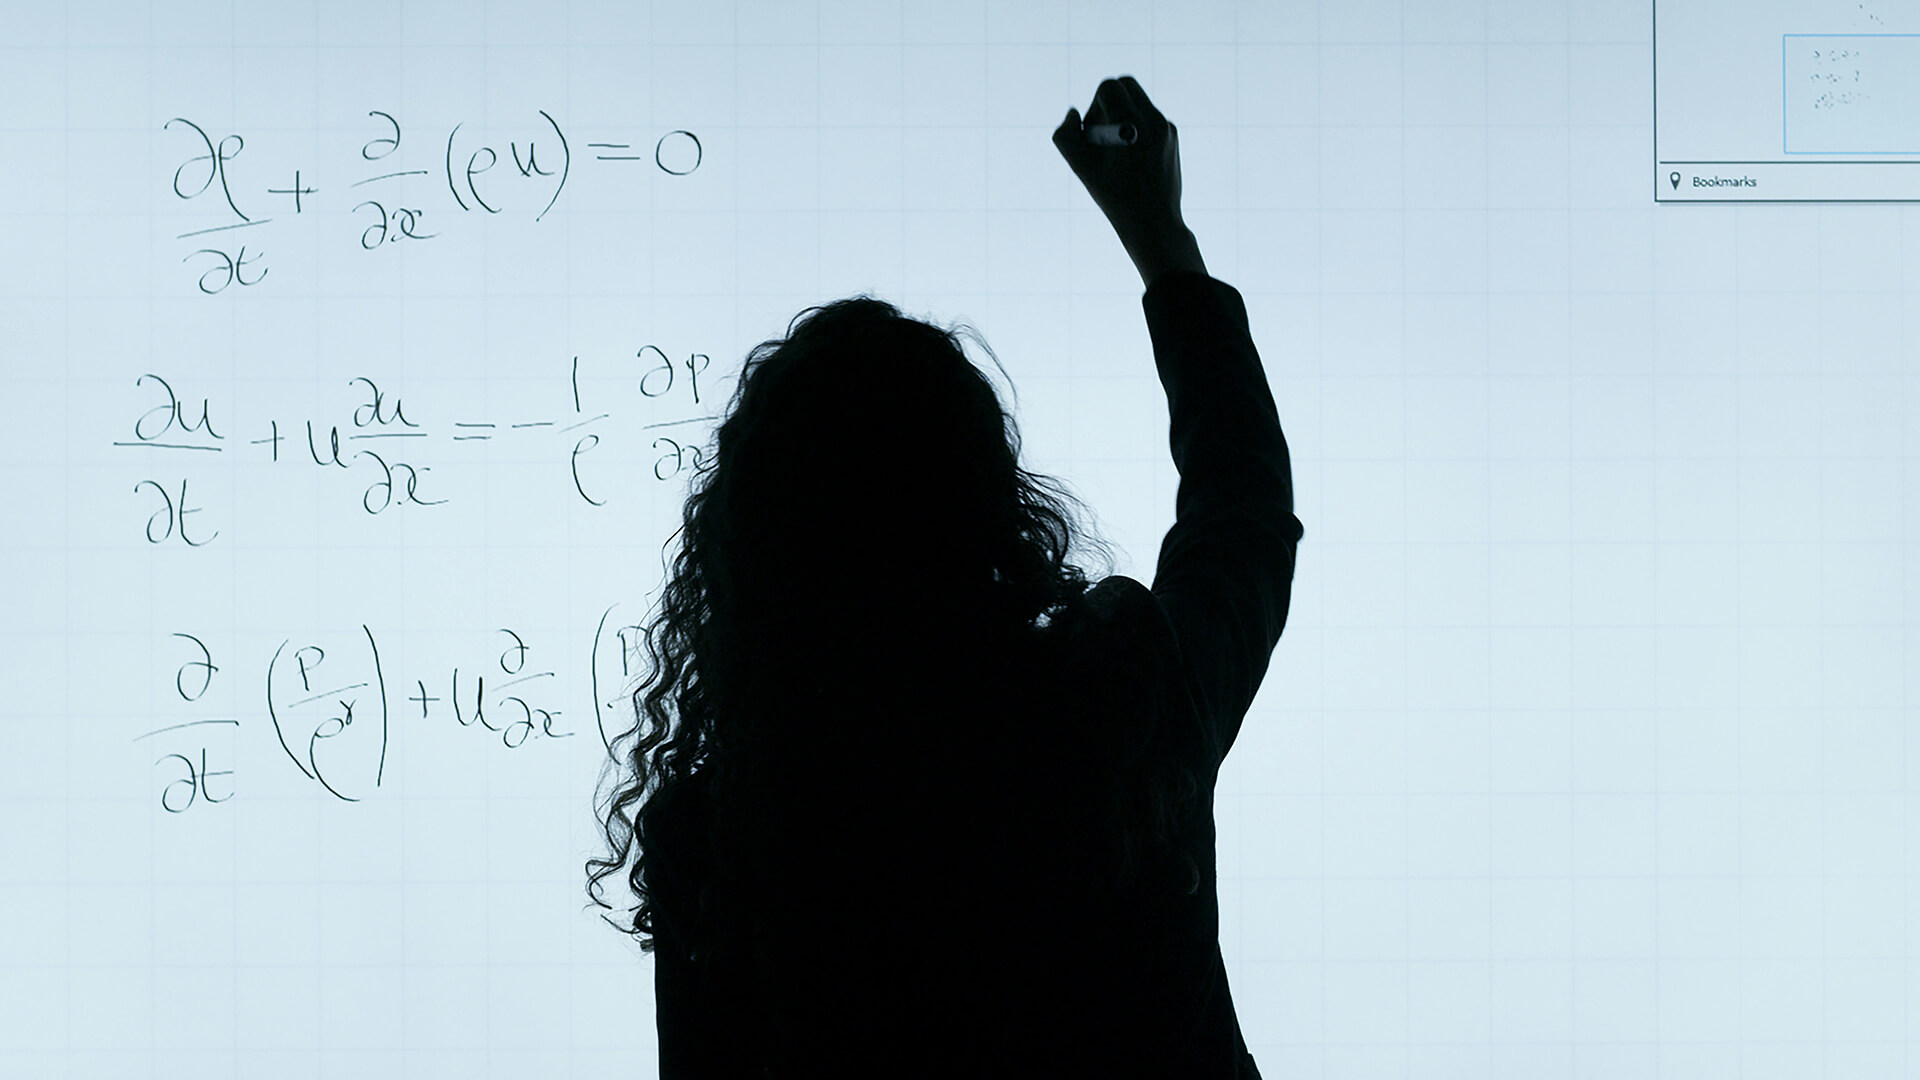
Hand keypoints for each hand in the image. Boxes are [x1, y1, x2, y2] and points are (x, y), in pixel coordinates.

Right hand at [1053, 76, 1204, 285]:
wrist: (1154, 222)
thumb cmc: (1114, 197)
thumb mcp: (1080, 168)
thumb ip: (1065, 136)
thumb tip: (1073, 113)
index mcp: (1131, 123)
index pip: (1108, 87)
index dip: (1094, 107)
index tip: (1093, 133)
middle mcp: (1153, 119)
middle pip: (1126, 84)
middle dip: (1108, 102)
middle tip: (1103, 134)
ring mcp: (1166, 127)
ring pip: (1138, 100)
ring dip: (1121, 114)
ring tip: (1116, 148)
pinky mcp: (1172, 136)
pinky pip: (1149, 116)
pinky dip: (1135, 127)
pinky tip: (1131, 157)